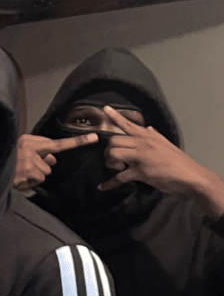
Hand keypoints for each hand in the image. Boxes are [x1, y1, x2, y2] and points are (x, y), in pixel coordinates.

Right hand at [13, 132, 98, 191]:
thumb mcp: (22, 153)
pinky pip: (38, 180)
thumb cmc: (6, 162)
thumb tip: (53, 160)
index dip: (78, 141)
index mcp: (28, 140)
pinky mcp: (27, 171)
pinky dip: (30, 183)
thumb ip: (39, 153)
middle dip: (42, 167)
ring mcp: (28, 159)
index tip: (95, 138)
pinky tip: (18, 179)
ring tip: (19, 175)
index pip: (57, 143)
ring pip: (45, 173)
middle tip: (26, 167)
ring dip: (35, 177)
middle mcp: (29, 147)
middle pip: (50, 163)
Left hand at [97, 107, 223, 211]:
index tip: (105, 109)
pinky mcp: (141, 172)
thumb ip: (155, 136)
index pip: (128, 124)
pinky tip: (103, 186)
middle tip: (113, 159)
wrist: (191, 175)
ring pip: (113, 154)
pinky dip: (110, 183)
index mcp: (148, 136)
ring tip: (116, 168)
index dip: (115, 117)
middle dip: (108, 150)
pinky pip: (119, 177)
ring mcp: (141, 157)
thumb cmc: (179, 160)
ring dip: (109, 163)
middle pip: (113, 140)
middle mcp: (143, 143)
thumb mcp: (166, 143)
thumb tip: (149, 128)